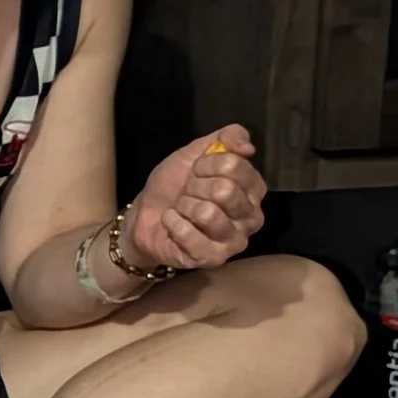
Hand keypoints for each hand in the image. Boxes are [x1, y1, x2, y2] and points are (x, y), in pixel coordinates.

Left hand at [127, 123, 264, 274]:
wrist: (145, 214)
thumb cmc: (175, 185)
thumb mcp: (195, 152)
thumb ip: (226, 138)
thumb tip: (247, 146)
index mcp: (252, 189)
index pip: (236, 165)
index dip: (207, 163)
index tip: (196, 170)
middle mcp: (252, 217)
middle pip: (225, 190)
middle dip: (195, 186)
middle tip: (187, 192)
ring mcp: (235, 241)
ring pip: (208, 213)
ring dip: (184, 206)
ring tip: (181, 209)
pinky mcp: (214, 258)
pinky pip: (191, 237)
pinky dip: (173, 224)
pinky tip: (172, 223)